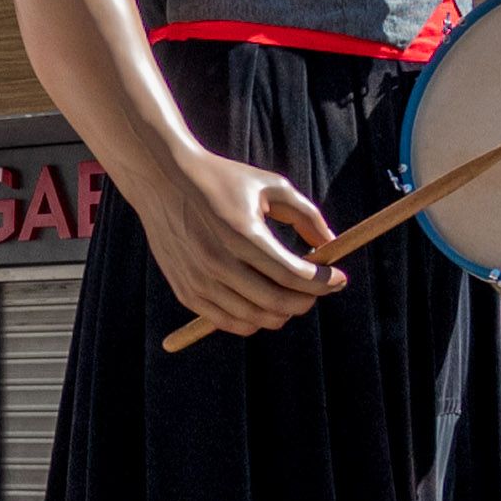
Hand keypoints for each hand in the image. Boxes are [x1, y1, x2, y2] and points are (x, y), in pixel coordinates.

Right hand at [132, 148, 340, 339]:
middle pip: (276, 302)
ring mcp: (199, 280)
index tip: (340, 278)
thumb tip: (331, 243)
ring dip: (281, 313)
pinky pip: (225, 321)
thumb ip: (305, 214)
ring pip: (254, 317)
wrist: (161, 178)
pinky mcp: (185, 290)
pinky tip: (262, 306)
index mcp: (242, 234)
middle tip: (316, 291)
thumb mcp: (269, 186)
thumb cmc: (222, 179)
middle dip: (306, 301)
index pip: (293, 274)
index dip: (324, 282)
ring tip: (291, 298)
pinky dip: (251, 320)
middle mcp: (219, 262)